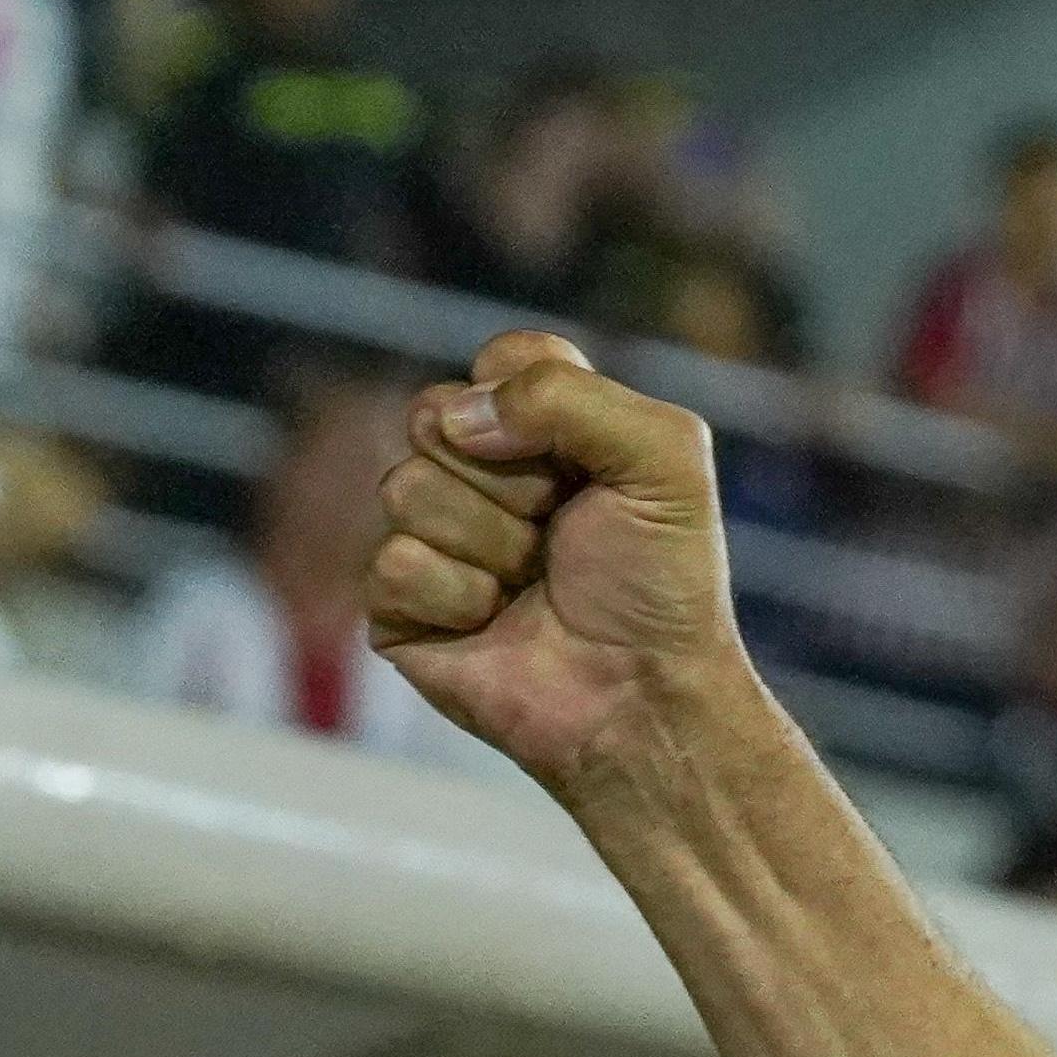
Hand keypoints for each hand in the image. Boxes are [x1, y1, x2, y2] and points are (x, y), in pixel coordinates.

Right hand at [369, 330, 747, 790]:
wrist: (642, 695)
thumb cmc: (661, 583)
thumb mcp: (664, 460)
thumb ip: (569, 396)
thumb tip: (458, 416)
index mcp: (543, 428)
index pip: (500, 362)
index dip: (535, 406)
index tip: (586, 466)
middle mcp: (479, 472)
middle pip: (433, 416)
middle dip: (512, 482)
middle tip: (560, 532)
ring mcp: (432, 534)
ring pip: (404, 488)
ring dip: (491, 545)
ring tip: (533, 584)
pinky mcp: (398, 603)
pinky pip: (392, 563)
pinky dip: (458, 598)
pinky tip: (495, 623)